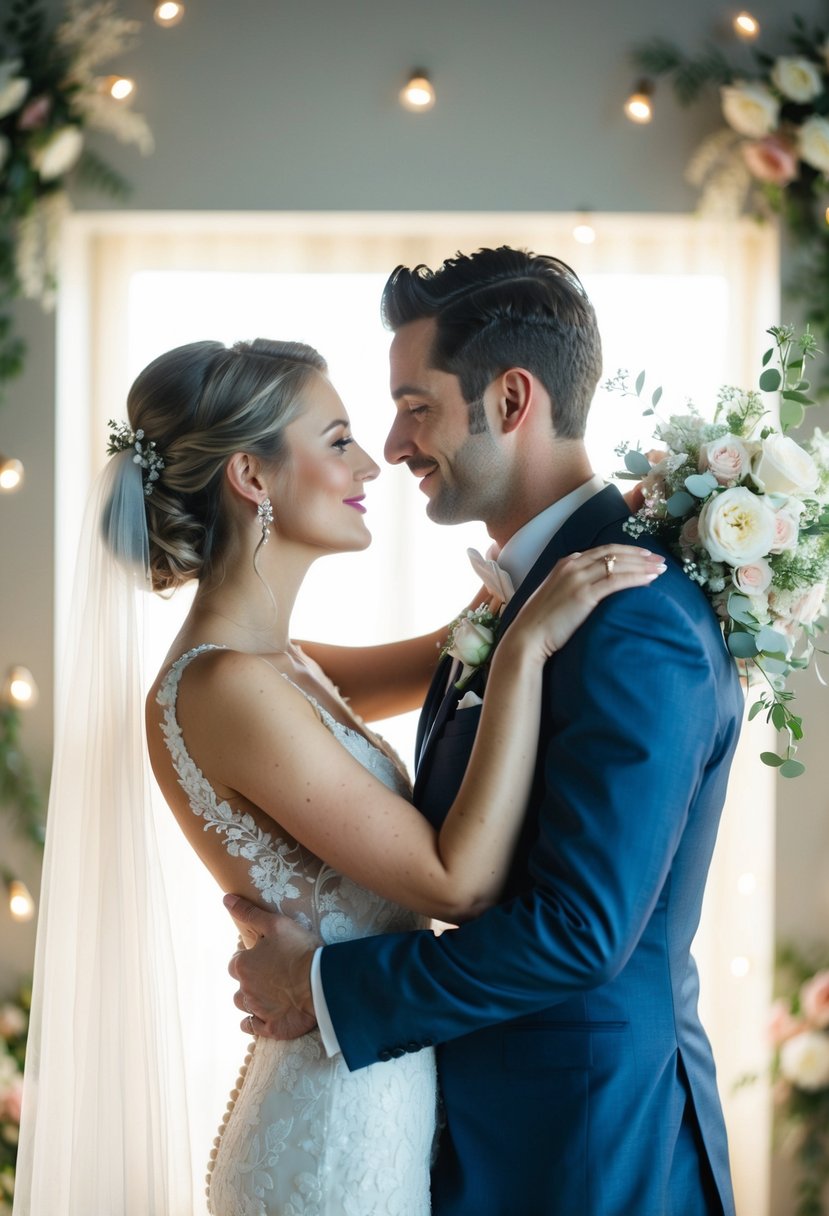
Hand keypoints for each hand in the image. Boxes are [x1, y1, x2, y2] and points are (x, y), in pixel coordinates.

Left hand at [225, 894, 319, 1040]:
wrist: (322, 981)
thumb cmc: (300, 950)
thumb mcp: (276, 924)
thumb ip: (248, 912)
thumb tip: (226, 899)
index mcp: (243, 966)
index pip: (236, 963)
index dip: (249, 959)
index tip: (265, 957)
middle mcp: (245, 990)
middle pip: (240, 985)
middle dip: (252, 980)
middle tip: (274, 974)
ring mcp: (257, 1011)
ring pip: (245, 1005)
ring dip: (253, 1000)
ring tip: (273, 993)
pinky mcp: (271, 1028)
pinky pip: (252, 1027)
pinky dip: (256, 1022)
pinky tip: (267, 1015)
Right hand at [501, 545, 665, 660]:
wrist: (528, 636)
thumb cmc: (542, 622)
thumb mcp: (557, 594)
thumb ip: (573, 585)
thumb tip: (594, 589)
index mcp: (566, 563)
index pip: (603, 550)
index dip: (627, 551)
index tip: (645, 555)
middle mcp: (573, 565)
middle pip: (614, 553)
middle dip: (640, 555)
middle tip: (660, 560)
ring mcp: (578, 578)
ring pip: (618, 564)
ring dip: (643, 565)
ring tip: (662, 569)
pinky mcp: (584, 594)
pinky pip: (617, 581)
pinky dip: (637, 578)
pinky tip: (651, 580)